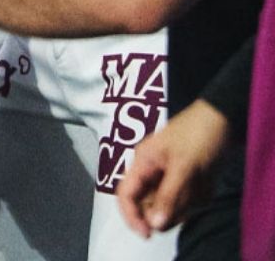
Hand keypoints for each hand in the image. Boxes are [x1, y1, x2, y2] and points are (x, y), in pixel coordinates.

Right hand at [116, 99, 228, 237]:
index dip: (132, 217)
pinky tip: (207, 185)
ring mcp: (168, 173)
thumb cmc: (199, 135)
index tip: (148, 234)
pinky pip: (185, 197)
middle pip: (150, 204)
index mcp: (142, 163)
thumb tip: (155, 225)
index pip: (126, 195)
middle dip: (170, 209)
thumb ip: (169, 195)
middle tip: (190, 206)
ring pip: (170, 203)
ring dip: (187, 202)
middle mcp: (151, 170)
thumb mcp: (184, 167)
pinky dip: (197, 197)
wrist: (224, 116)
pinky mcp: (184, 176)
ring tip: (203, 188)